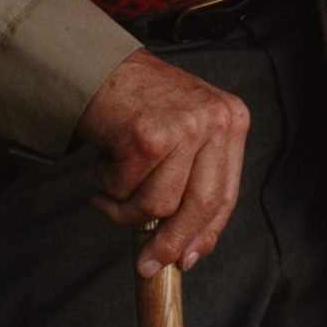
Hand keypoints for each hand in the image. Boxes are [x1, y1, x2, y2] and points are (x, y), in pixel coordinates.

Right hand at [73, 49, 250, 274]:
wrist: (95, 64)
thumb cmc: (136, 100)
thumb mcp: (184, 130)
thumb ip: (193, 178)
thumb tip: (188, 247)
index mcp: (231, 119)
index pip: (226, 194)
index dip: (205, 234)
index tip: (188, 259)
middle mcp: (215, 120)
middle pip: (200, 206)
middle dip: (170, 242)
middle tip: (147, 262)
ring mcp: (184, 126)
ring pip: (158, 204)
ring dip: (126, 205)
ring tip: (111, 181)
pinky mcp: (149, 136)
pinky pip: (125, 189)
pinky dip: (108, 185)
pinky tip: (103, 160)